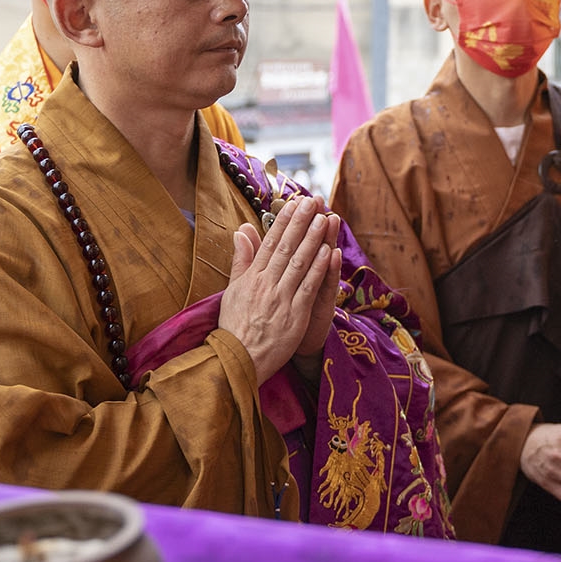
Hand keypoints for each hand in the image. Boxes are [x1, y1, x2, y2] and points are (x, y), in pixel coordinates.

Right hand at [218, 197, 337, 383]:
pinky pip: (309, 287)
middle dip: (300, 222)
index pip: (270, 243)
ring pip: (300, 263)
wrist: (237, 360)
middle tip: (312, 201)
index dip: (283, 221)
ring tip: (324, 218)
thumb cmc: (234, 327)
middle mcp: (266, 284)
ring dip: (313, 239)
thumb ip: (241, 259)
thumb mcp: (233, 290)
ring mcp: (281, 299)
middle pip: (287, 247)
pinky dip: (319, 268)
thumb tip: (241, 230)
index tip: (294, 203)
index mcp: (252, 278)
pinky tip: (328, 251)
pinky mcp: (295, 315)